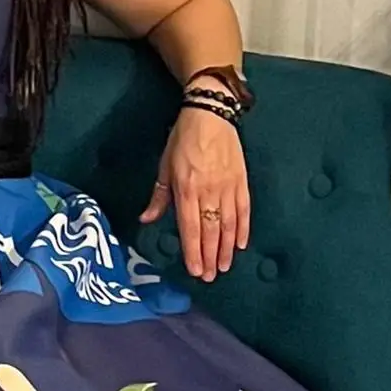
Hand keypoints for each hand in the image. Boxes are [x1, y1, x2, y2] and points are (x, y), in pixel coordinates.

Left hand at [140, 106, 249, 281]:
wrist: (210, 114)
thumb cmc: (182, 139)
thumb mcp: (165, 166)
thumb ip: (159, 197)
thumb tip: (146, 220)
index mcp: (186, 189)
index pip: (190, 228)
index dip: (193, 252)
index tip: (195, 271)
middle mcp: (208, 192)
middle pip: (211, 231)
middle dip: (209, 256)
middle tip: (210, 277)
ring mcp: (228, 187)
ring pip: (229, 225)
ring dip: (226, 248)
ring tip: (224, 267)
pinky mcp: (242, 181)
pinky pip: (244, 210)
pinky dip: (244, 229)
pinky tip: (241, 244)